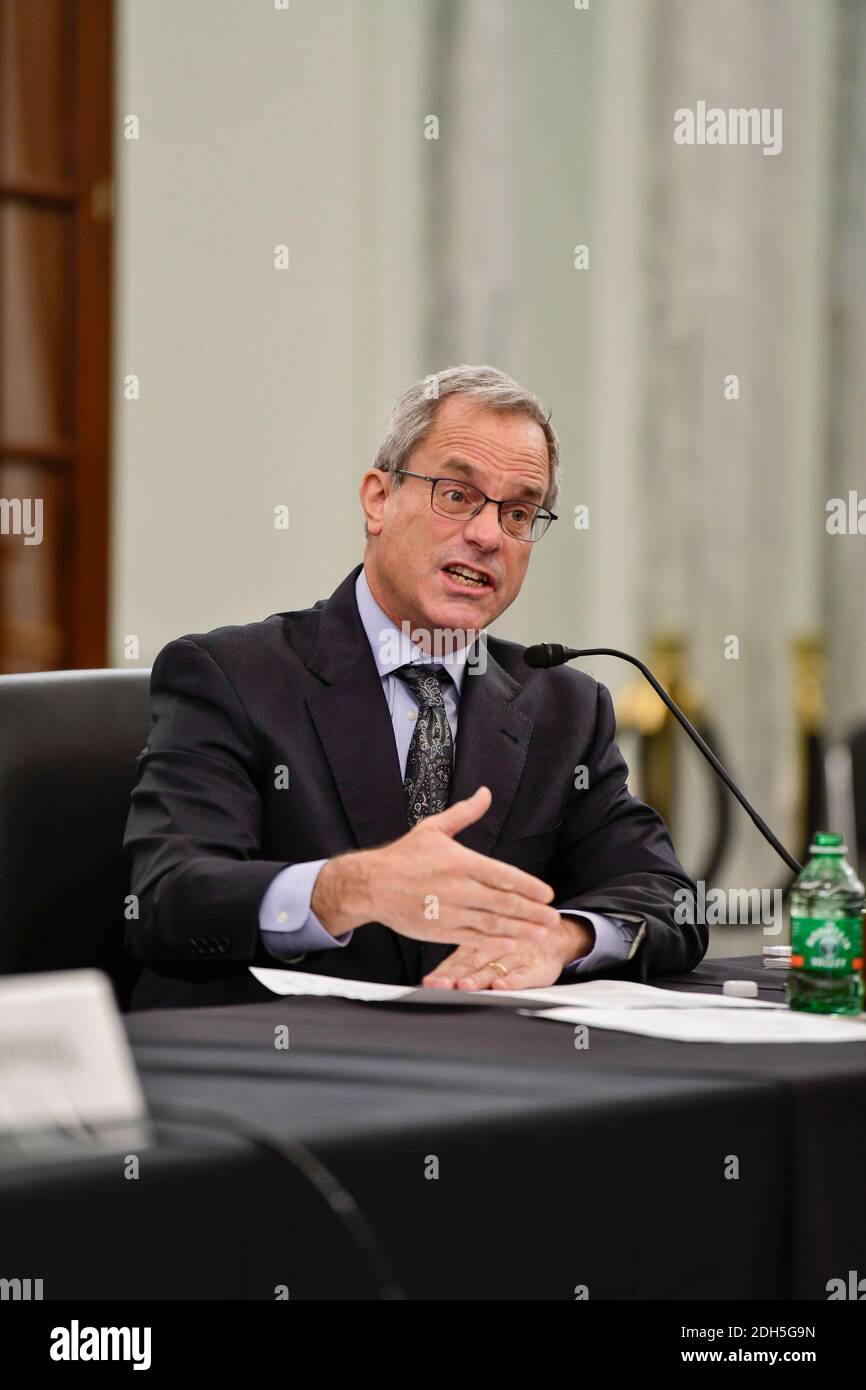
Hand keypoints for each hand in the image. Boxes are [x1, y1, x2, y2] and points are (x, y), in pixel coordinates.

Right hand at [311, 786, 561, 948]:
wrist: (371, 884)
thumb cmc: (403, 856)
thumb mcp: (434, 828)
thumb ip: (465, 813)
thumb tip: (485, 793)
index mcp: (460, 862)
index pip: (502, 875)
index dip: (528, 886)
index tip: (548, 894)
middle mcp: (457, 888)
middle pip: (503, 902)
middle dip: (532, 912)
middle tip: (553, 918)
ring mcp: (448, 911)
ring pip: (491, 924)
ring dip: (520, 929)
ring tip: (541, 933)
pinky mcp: (438, 930)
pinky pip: (472, 939)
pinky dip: (494, 942)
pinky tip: (512, 943)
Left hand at [421, 915, 594, 990]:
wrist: (553, 935)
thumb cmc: (512, 942)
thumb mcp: (486, 943)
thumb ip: (461, 960)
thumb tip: (431, 978)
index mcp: (478, 947)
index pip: (456, 962)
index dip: (442, 972)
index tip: (428, 982)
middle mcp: (493, 951)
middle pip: (470, 966)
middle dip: (453, 977)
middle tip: (439, 985)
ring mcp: (513, 959)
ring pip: (493, 969)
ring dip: (478, 979)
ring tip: (464, 985)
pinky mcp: (534, 968)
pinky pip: (522, 975)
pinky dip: (512, 981)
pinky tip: (501, 986)